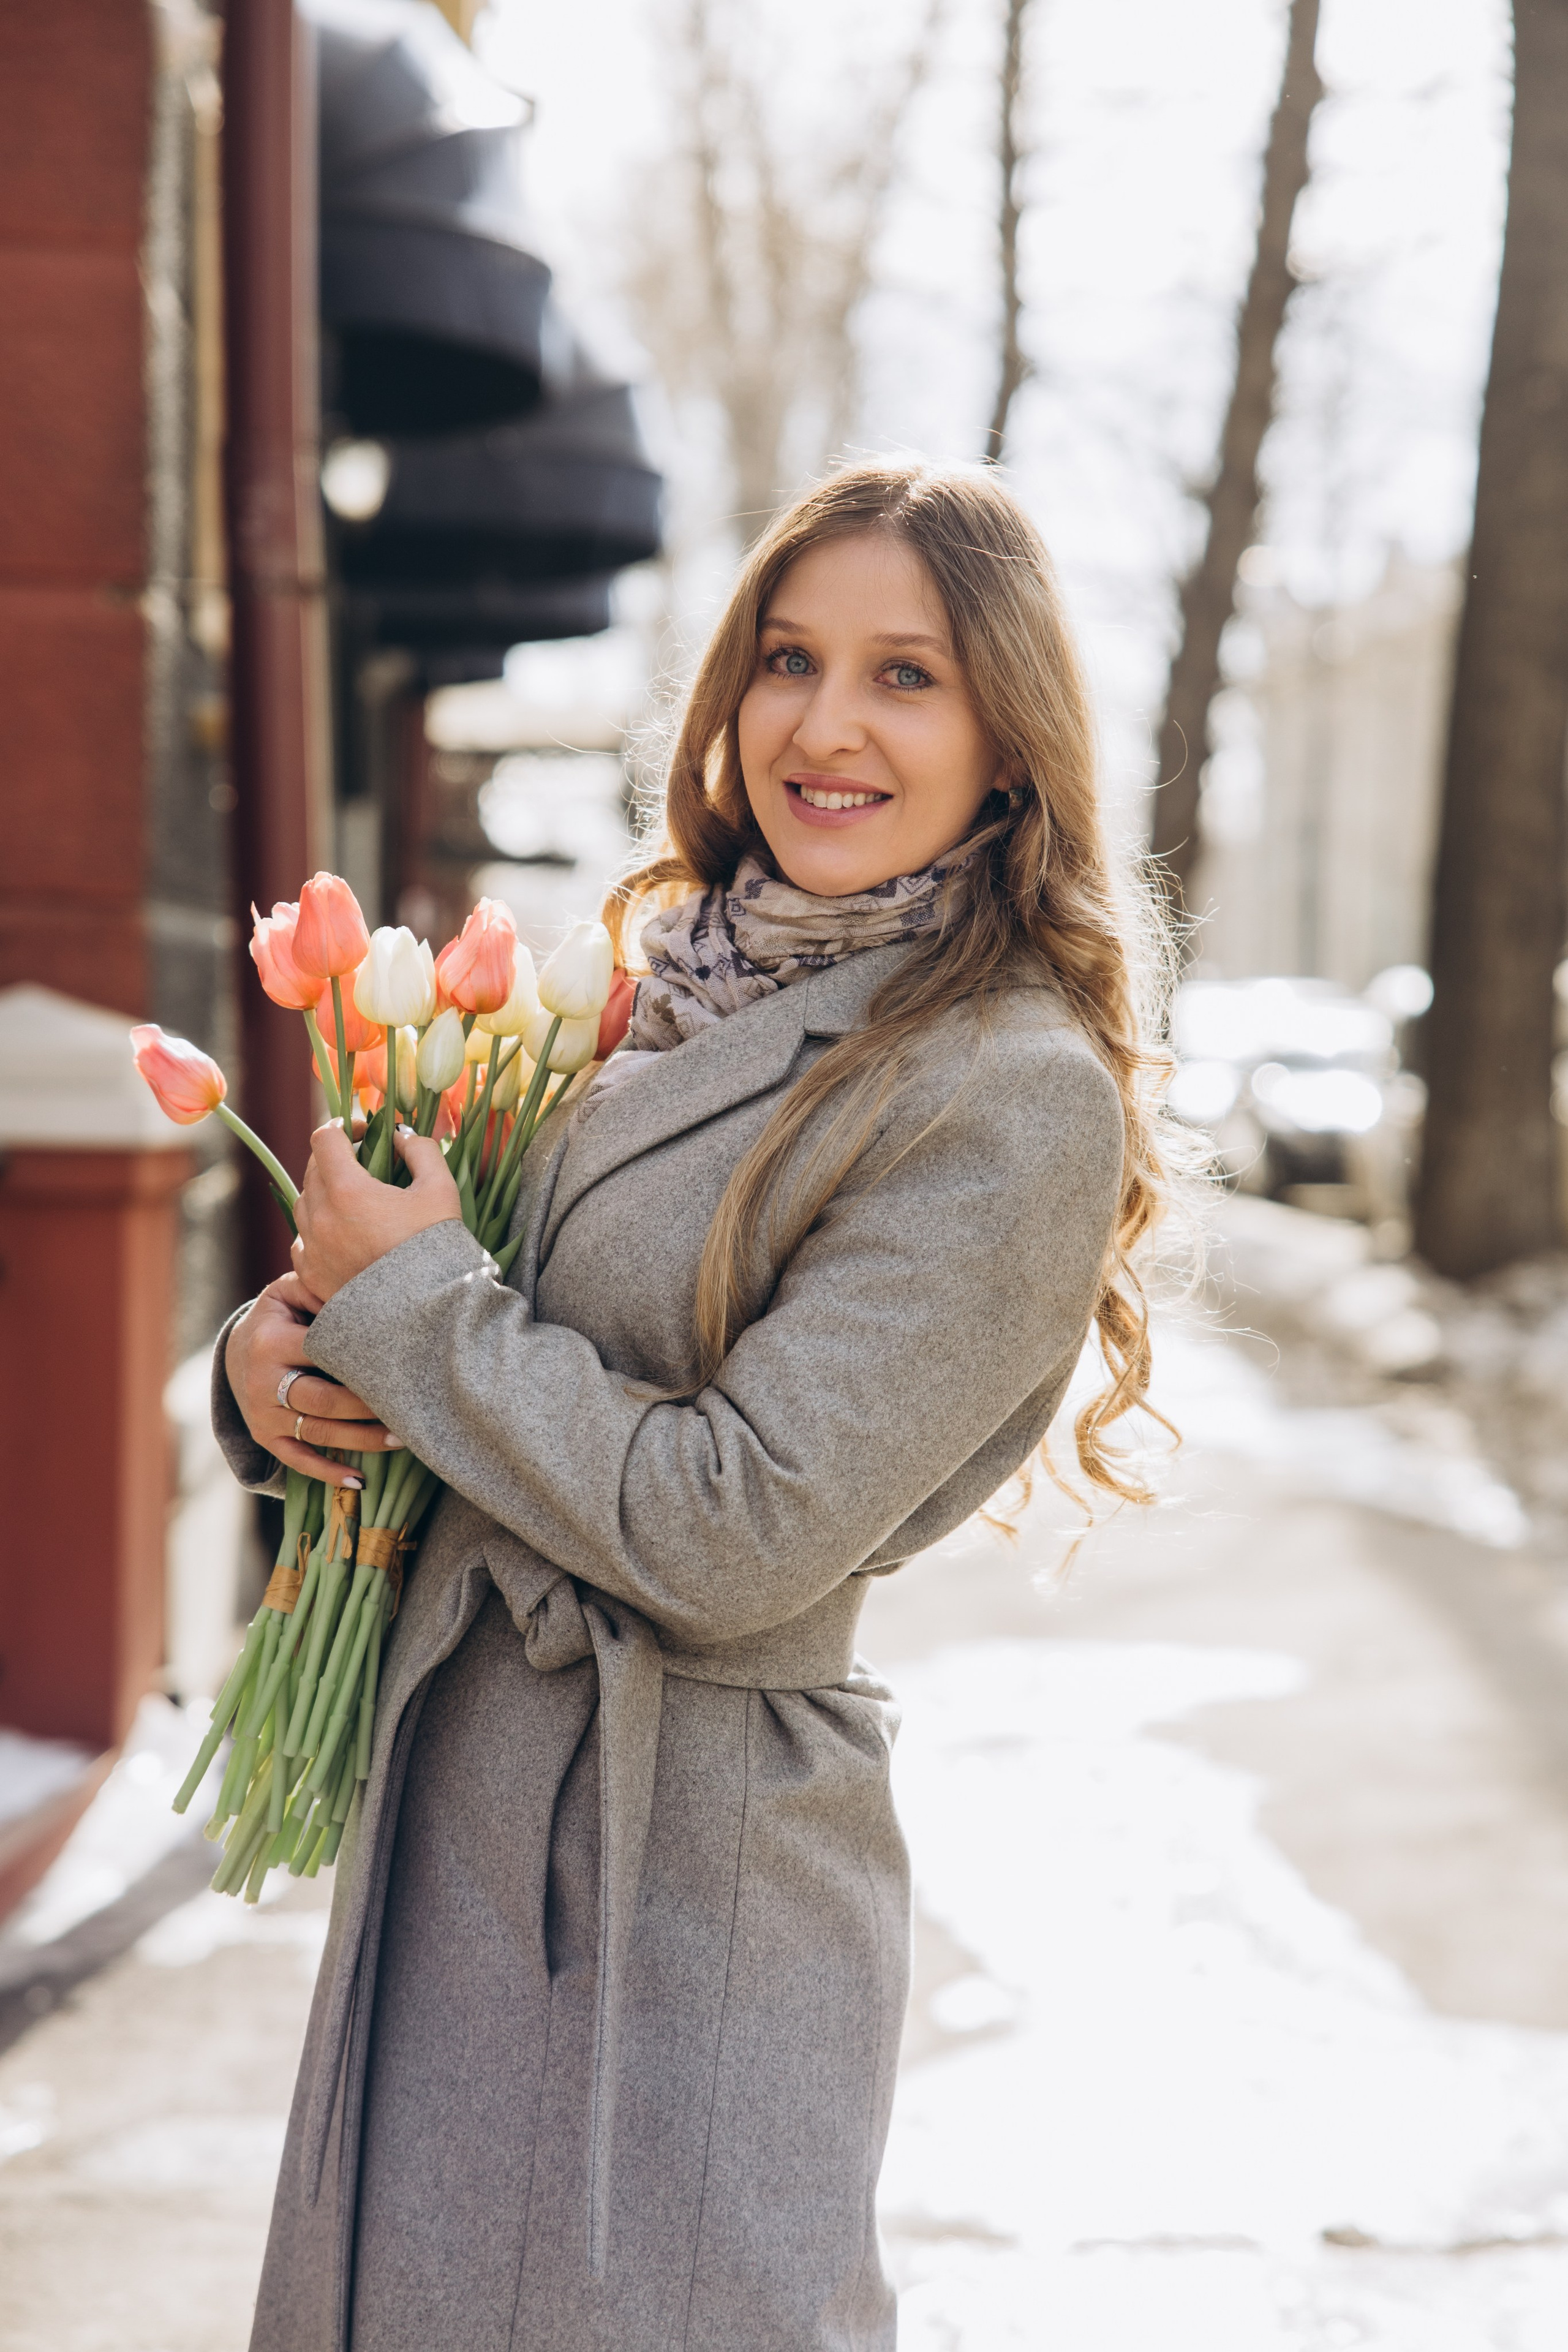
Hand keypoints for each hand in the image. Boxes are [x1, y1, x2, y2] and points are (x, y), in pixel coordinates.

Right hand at [224, 1273, 396, 1486]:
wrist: (234, 1350)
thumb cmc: (279, 1317)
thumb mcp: (290, 1294)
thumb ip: (320, 1289)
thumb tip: (366, 1289)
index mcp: (272, 1341)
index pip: (324, 1353)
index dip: (362, 1363)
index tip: (400, 1368)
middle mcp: (263, 1382)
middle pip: (324, 1401)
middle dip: (368, 1409)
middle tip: (408, 1411)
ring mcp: (263, 1414)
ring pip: (319, 1432)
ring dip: (362, 1441)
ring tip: (401, 1440)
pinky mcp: (265, 1437)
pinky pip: (299, 1460)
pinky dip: (328, 1473)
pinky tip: (360, 1480)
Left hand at [291, 1122, 463, 1302]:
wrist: (427, 1312)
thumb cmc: (436, 1247)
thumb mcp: (441, 1189)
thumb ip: (421, 1150)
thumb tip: (401, 1135)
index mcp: (347, 1190)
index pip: (325, 1138)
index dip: (343, 1126)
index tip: (361, 1131)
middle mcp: (320, 1217)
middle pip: (312, 1169)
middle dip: (335, 1159)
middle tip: (362, 1164)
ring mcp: (312, 1249)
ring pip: (304, 1205)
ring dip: (324, 1194)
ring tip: (353, 1202)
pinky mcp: (311, 1277)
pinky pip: (302, 1242)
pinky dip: (317, 1231)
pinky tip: (341, 1236)